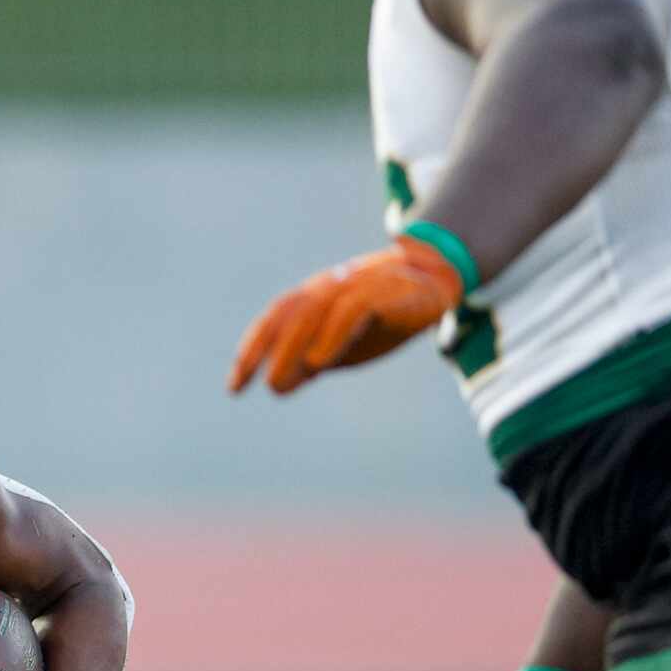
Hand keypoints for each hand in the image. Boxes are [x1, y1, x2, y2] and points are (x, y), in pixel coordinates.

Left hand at [228, 234, 463, 396]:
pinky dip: (331, 335)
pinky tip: (318, 361)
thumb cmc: (381, 316)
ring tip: (276, 381)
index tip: (235, 386)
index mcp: (314, 298)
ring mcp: (355, 285)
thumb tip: (276, 385)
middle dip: (266, 351)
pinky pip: (352, 311)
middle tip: (256, 387)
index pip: (275, 320)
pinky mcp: (383, 291)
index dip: (252, 350)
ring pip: (314, 312)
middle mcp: (328, 287)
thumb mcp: (343, 345)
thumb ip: (311, 361)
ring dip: (291, 348)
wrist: (435, 283)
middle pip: (288, 315)